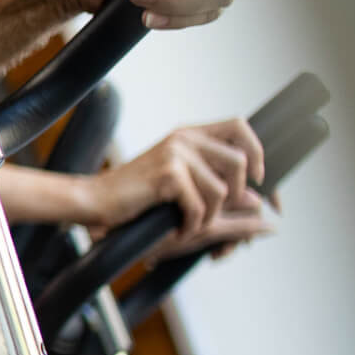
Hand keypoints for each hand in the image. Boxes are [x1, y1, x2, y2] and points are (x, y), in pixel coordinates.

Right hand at [85, 120, 271, 254]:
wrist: (95, 201)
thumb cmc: (136, 197)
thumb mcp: (180, 186)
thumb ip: (218, 186)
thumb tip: (258, 201)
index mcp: (189, 135)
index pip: (240, 126)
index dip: (258, 154)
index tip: (259, 182)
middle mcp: (184, 138)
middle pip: (240, 161)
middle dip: (237, 194)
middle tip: (220, 212)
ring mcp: (175, 154)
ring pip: (222, 190)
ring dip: (210, 217)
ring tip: (191, 224)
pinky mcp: (167, 174)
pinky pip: (200, 206)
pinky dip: (192, 225)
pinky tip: (178, 228)